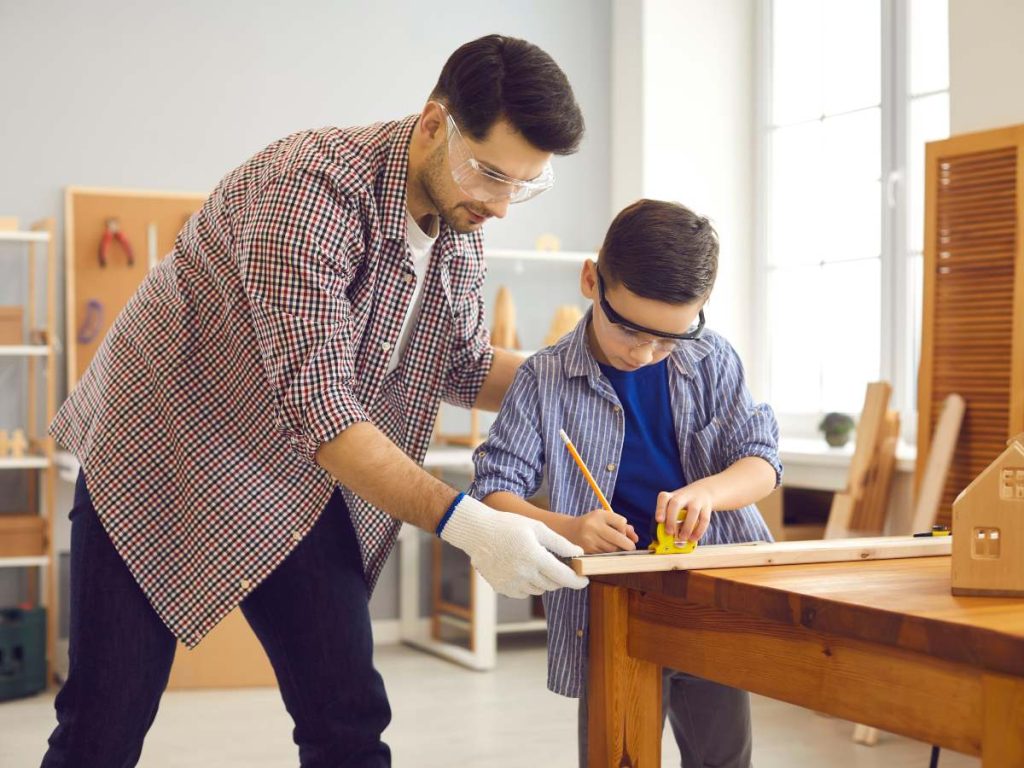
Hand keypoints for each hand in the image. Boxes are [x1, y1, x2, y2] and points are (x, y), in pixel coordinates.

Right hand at [438, 494, 589, 597]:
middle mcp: (524, 573)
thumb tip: (579, 553)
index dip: (578, 581)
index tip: (584, 580)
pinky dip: (528, 585)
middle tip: (559, 566)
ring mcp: (512, 583)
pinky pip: (524, 593)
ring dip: (544, 581)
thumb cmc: (509, 526)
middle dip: (560, 578)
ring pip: (539, 590)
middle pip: (553, 585)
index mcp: (536, 557)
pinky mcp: (502, 588)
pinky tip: (522, 570)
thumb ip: (560, 542)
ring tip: (536, 563)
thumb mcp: (537, 528)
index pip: (564, 577)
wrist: (478, 532)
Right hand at [565, 508, 638, 553]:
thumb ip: (621, 525)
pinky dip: (609, 553)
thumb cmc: (592, 523)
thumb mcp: (605, 518)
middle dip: (628, 545)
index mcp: (599, 515)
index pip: (621, 522)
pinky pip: (605, 554)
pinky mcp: (588, 550)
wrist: (568, 531)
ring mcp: (590, 539)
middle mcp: (593, 526)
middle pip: (618, 538)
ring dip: (618, 549)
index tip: (623, 531)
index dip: (625, 529)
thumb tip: (636, 538)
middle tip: (631, 547)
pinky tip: (606, 549)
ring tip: (615, 546)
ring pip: (613, 549)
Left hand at [656, 483, 713, 541]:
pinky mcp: (707, 507)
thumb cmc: (683, 504)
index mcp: (672, 495)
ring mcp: (696, 500)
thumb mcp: (673, 505)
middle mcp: (683, 496)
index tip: (659, 520)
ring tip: (682, 538)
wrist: (703, 491)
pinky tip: (693, 538)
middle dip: (672, 519)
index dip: (660, 509)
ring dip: (687, 527)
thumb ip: (668, 518)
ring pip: (693, 511)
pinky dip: (698, 531)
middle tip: (669, 533)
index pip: (663, 498)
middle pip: (676, 503)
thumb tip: (665, 537)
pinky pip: (704, 519)